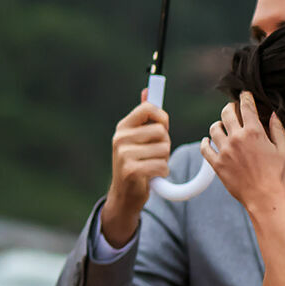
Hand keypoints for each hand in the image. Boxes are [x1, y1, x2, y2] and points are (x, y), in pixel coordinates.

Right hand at [100, 91, 171, 246]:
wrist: (124, 195)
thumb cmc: (135, 163)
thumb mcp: (136, 138)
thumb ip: (143, 116)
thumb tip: (148, 90)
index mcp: (122, 127)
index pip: (149, 109)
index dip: (162, 119)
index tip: (161, 129)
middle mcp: (120, 138)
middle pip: (162, 131)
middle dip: (165, 144)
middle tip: (153, 154)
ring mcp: (123, 154)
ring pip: (164, 149)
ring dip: (164, 160)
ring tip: (151, 166)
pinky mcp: (131, 170)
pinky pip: (162, 165)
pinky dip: (162, 172)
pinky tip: (151, 176)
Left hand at [201, 91, 284, 211]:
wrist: (264, 196)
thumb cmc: (277, 174)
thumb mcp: (284, 149)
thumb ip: (278, 129)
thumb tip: (273, 115)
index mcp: (254, 132)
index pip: (246, 107)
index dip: (244, 98)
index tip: (243, 95)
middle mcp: (236, 138)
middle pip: (226, 114)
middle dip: (229, 107)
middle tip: (231, 108)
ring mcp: (224, 151)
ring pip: (213, 129)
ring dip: (217, 125)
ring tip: (221, 126)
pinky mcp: (216, 163)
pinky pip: (204, 148)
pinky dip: (205, 142)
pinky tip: (207, 141)